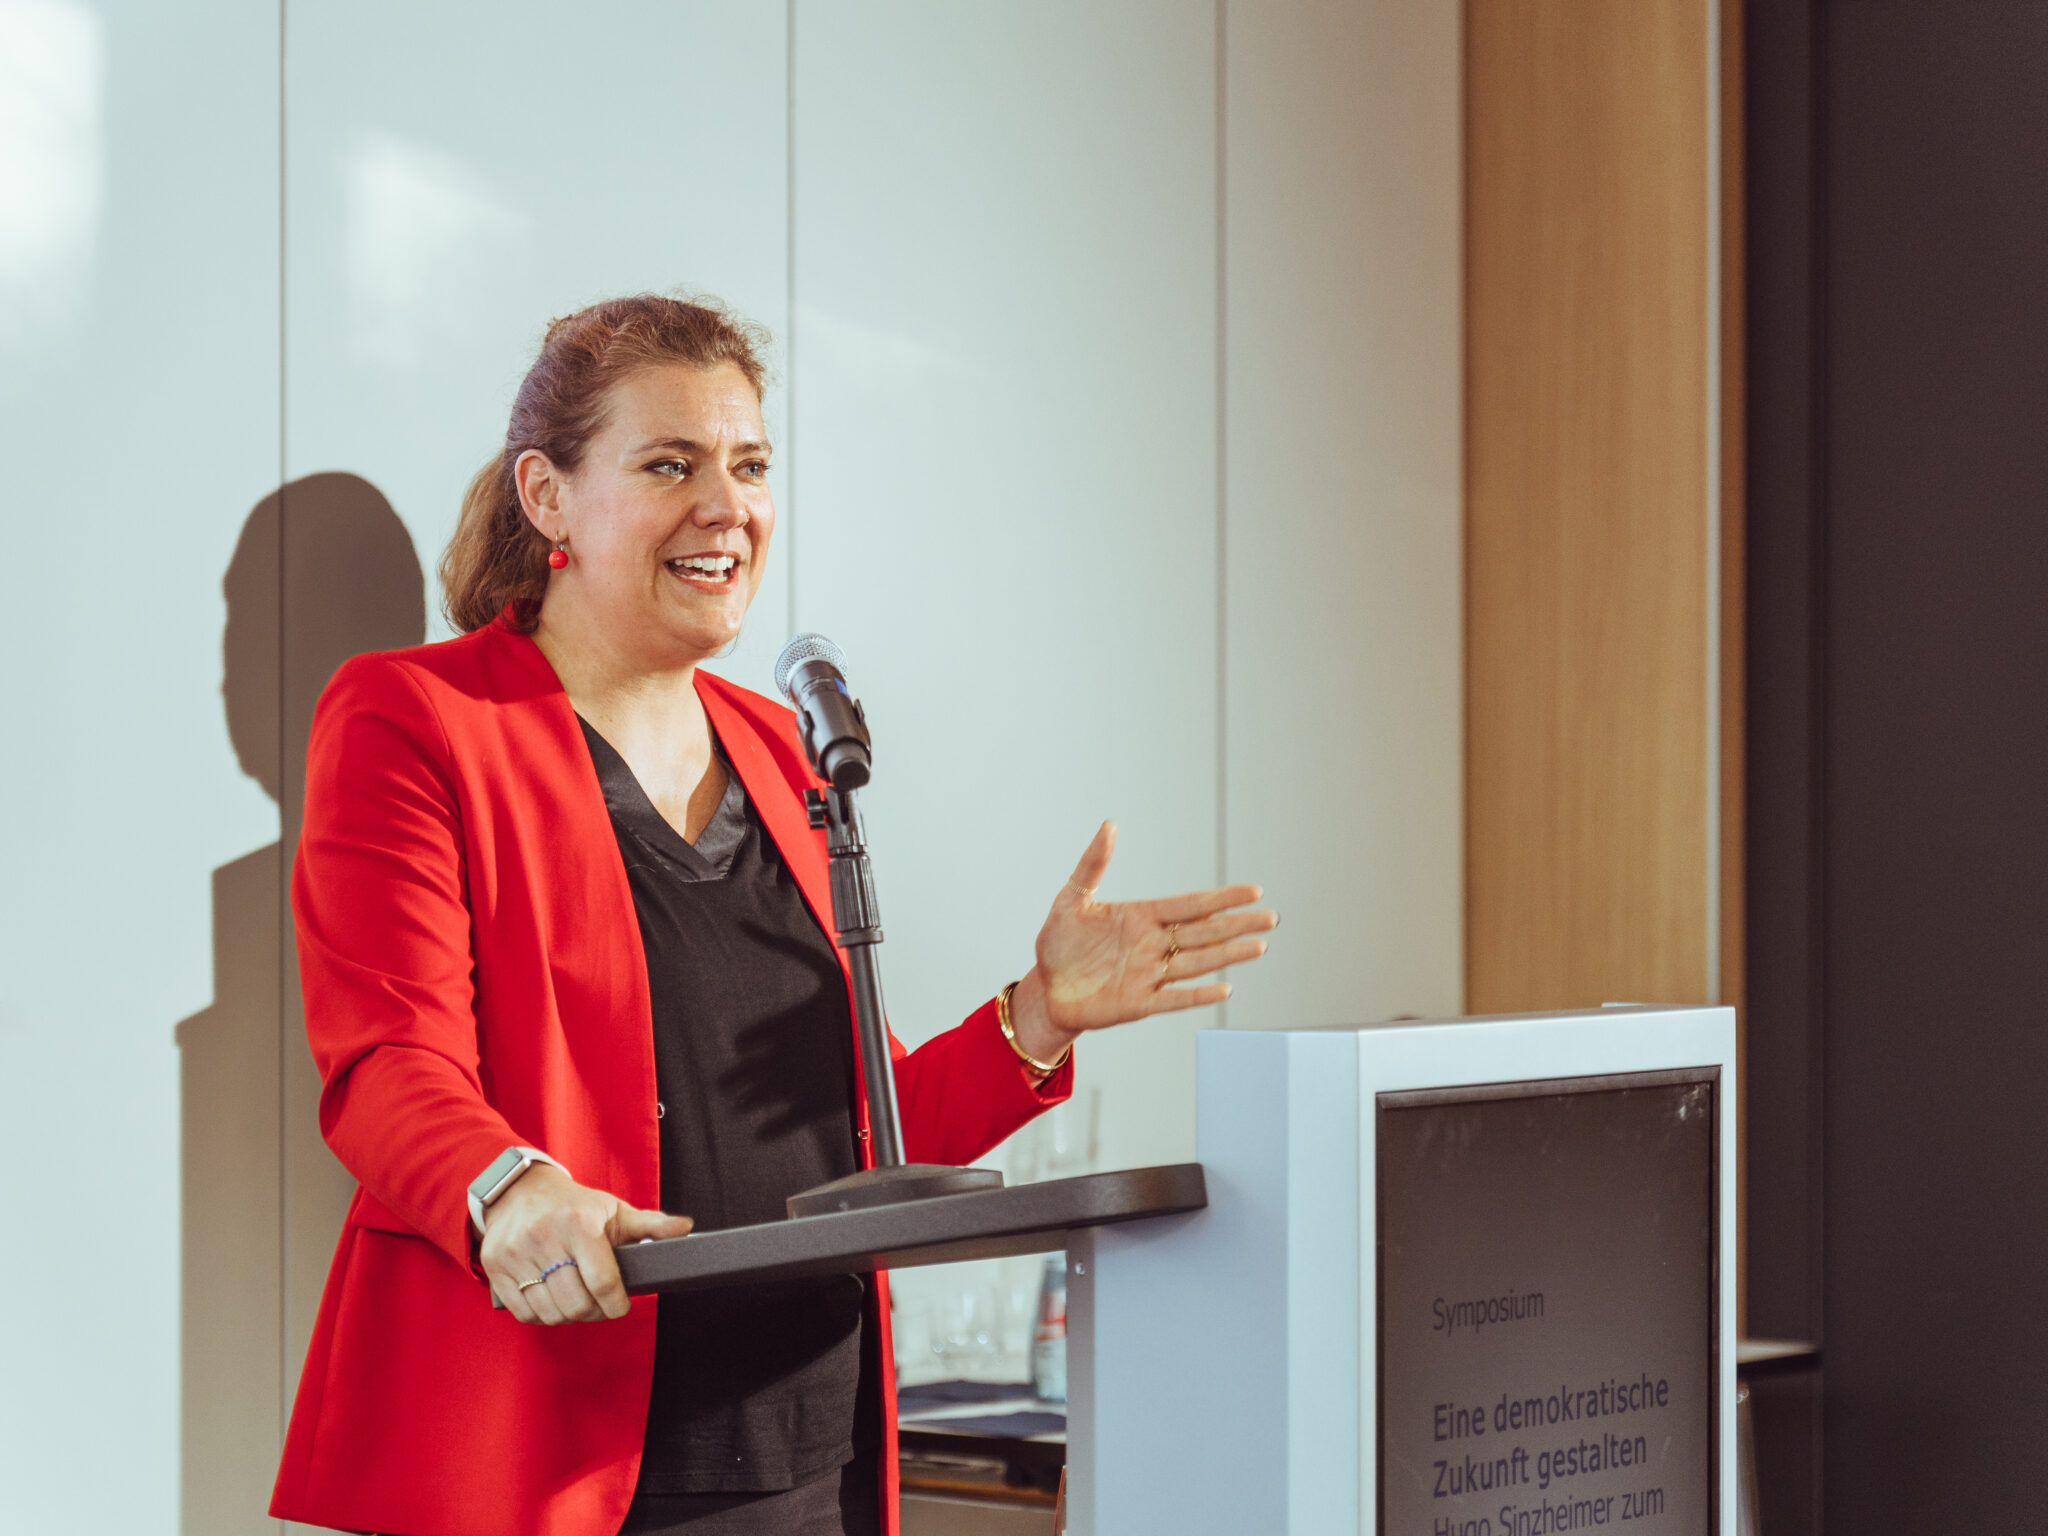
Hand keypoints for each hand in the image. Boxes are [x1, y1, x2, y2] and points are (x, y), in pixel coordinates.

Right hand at [479, 1165, 693, 1323]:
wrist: (519, 1192)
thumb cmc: (574, 1206)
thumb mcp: (614, 1210)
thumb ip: (652, 1226)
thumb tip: (685, 1229)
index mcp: (579, 1223)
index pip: (603, 1282)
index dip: (616, 1303)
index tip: (620, 1304)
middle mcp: (545, 1237)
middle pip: (577, 1304)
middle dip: (594, 1311)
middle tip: (599, 1303)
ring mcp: (517, 1254)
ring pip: (550, 1313)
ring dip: (568, 1315)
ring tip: (576, 1298)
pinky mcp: (496, 1268)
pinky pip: (524, 1313)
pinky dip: (543, 1314)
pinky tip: (553, 1299)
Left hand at [1009, 820, 1276, 1063]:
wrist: (1046, 987)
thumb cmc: (1059, 943)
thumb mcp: (1070, 899)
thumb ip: (1092, 864)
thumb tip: (1109, 825)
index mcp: (1142, 917)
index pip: (1190, 905)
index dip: (1222, 898)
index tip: (1253, 891)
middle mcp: (1153, 944)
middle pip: (1204, 932)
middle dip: (1237, 924)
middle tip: (1271, 917)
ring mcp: (1149, 974)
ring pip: (1198, 962)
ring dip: (1228, 955)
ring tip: (1259, 945)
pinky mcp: (1139, 1003)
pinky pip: (1175, 998)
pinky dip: (1199, 995)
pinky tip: (1225, 989)